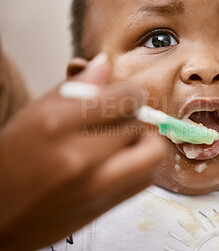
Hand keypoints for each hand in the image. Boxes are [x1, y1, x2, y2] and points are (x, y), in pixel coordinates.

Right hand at [0, 54, 166, 249]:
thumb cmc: (13, 160)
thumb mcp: (34, 115)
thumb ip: (74, 88)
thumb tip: (104, 63)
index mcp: (56, 125)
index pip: (124, 98)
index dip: (130, 93)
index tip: (126, 96)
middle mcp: (78, 157)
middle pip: (140, 124)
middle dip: (135, 116)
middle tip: (122, 119)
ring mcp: (94, 186)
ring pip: (153, 153)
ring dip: (146, 142)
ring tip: (126, 140)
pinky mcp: (106, 207)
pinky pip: (146, 178)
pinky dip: (142, 165)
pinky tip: (122, 161)